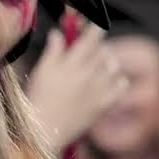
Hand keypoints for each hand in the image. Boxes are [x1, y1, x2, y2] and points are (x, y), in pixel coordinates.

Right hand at [25, 25, 121, 147]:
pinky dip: (118, 81)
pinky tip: (110, 82)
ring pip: (114, 66)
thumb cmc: (37, 100)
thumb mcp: (40, 71)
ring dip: (108, 63)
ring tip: (99, 67)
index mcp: (72, 63)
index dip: (95, 29)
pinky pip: (120, 87)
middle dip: (98, 48)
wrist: (43, 130)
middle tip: (89, 52)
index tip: (95, 27)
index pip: (91, 38)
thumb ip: (52, 50)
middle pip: (103, 51)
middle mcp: (88, 74)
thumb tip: (58, 33)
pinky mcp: (103, 105)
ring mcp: (98, 90)